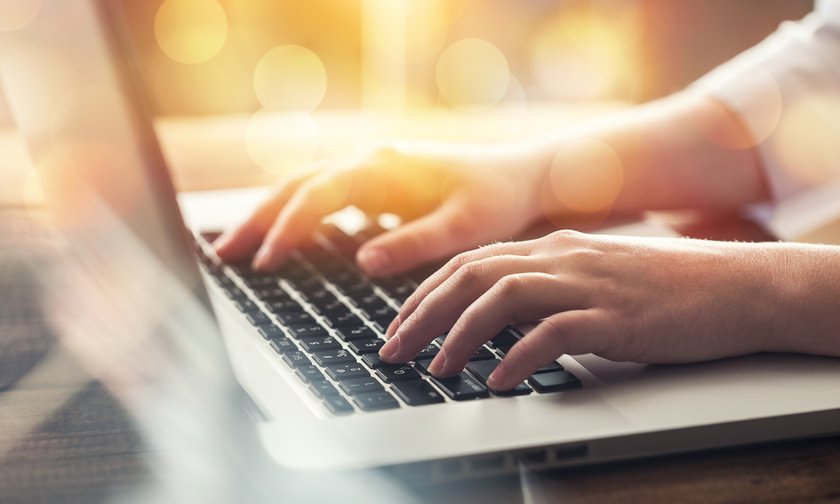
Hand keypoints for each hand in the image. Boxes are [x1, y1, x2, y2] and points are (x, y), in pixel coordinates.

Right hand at [214, 143, 543, 274]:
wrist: (523, 177)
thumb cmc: (496, 199)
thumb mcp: (464, 227)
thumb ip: (414, 243)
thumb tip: (364, 262)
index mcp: (383, 167)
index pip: (318, 195)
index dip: (287, 228)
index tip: (265, 263)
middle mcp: (370, 162)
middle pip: (297, 187)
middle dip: (258, 219)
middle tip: (222, 255)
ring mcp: (371, 172)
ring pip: (305, 189)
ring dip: (270, 216)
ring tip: (237, 249)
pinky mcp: (377, 186)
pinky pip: (325, 199)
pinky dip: (297, 218)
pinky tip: (285, 243)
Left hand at [379, 230, 781, 389]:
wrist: (736, 285)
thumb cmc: (664, 286)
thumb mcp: (594, 276)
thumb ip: (548, 287)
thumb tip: (499, 320)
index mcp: (553, 246)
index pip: (471, 262)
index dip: (427, 293)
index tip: (400, 324)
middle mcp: (563, 257)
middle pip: (472, 277)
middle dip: (423, 314)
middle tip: (393, 349)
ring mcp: (588, 283)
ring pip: (502, 299)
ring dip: (459, 335)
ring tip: (436, 369)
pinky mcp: (615, 317)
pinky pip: (553, 333)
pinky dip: (518, 357)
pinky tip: (499, 380)